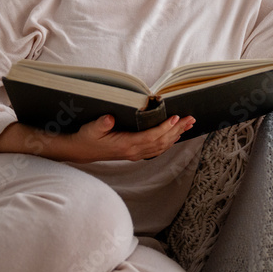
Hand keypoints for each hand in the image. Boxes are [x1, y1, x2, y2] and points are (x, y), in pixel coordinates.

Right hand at [66, 114, 195, 162]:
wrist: (81, 151)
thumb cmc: (87, 137)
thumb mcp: (90, 129)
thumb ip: (100, 124)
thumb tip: (109, 118)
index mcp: (125, 145)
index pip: (150, 137)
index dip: (164, 128)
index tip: (175, 117)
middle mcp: (134, 151)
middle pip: (161, 141)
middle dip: (177, 130)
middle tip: (191, 118)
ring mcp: (136, 153)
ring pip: (161, 146)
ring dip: (176, 135)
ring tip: (189, 124)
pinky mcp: (135, 152)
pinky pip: (157, 148)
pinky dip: (169, 141)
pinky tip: (176, 134)